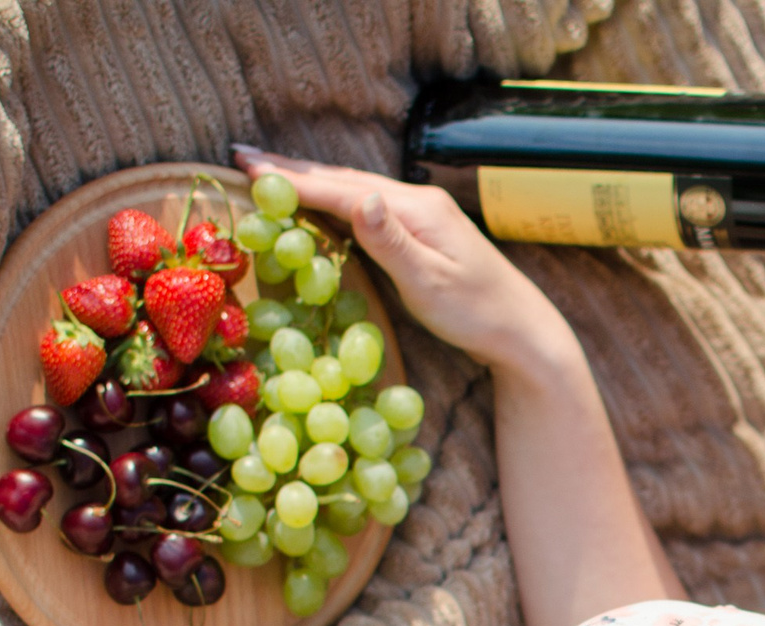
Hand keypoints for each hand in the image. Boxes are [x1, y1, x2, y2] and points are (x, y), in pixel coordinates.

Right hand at [233, 146, 579, 377]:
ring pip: (353, 189)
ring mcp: (421, 213)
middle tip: (242, 157)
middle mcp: (417, 201)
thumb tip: (360, 197)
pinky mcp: (423, 229)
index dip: (293, 180)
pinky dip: (332, 197)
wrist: (522, 329)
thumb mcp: (429, 282)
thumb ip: (390, 241)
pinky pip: (365, 204)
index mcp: (415, 209)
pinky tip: (318, 199)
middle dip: (291, 169)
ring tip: (268, 170)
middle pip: (344, 180)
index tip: (248, 168)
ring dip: (309, 179)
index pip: (342, 190)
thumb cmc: (477, 314)